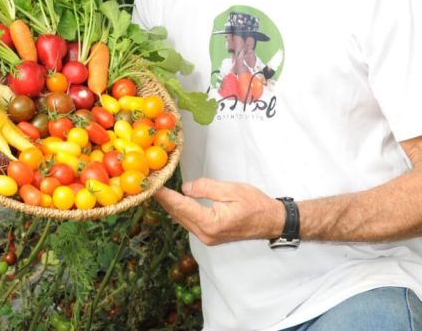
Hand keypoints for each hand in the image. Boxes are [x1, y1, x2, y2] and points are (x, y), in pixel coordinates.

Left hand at [154, 178, 283, 245]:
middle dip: (163, 199)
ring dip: (170, 205)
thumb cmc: (256, 205)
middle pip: (178, 214)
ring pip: (182, 219)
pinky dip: (180, 210)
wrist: (271, 221)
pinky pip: (189, 222)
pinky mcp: (210, 236)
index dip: (164, 195)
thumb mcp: (231, 190)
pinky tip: (174, 201)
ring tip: (158, 190)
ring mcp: (207, 238)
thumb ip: (206, 188)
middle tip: (149, 184)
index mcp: (210, 223)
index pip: (180, 206)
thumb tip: (186, 188)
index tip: (150, 185)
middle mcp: (206, 234)